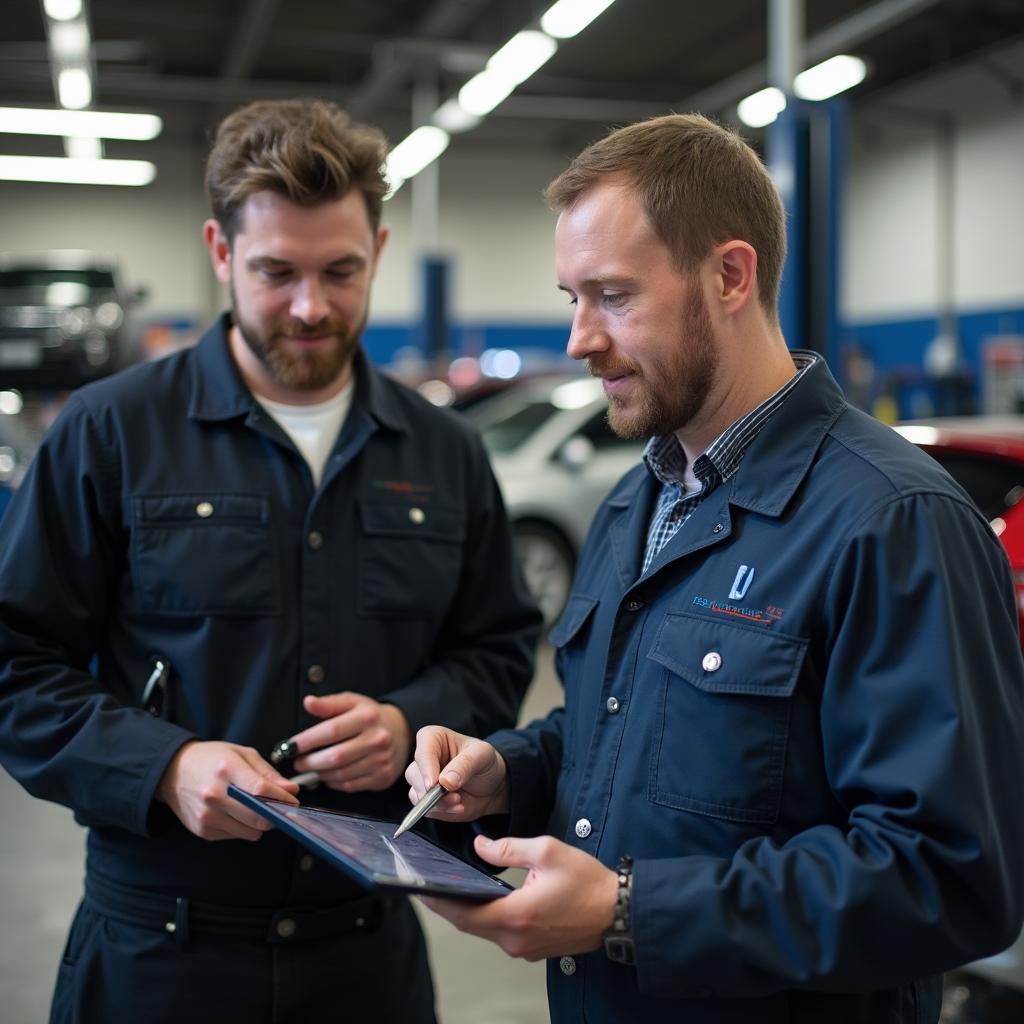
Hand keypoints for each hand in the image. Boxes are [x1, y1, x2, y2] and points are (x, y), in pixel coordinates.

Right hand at [157, 740, 298, 840]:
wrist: (173, 772)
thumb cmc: (211, 759)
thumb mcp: (242, 754)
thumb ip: (268, 774)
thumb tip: (291, 791)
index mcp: (226, 769)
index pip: (261, 791)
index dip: (283, 798)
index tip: (293, 800)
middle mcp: (214, 795)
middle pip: (258, 817)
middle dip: (276, 814)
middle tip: (280, 807)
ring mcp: (207, 816)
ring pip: (251, 832)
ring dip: (259, 822)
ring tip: (253, 806)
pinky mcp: (203, 830)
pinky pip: (236, 836)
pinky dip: (243, 827)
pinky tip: (235, 812)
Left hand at [290, 692, 411, 791]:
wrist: (400, 732)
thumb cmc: (369, 716)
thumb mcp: (351, 702)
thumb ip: (328, 704)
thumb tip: (308, 702)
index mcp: (367, 717)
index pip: (331, 731)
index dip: (307, 740)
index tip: (290, 746)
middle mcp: (377, 739)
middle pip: (335, 757)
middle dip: (310, 762)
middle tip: (297, 762)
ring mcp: (381, 760)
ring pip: (341, 774)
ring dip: (320, 774)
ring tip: (310, 768)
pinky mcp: (382, 777)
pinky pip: (350, 785)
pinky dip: (333, 783)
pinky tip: (327, 776)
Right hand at [406, 725, 509, 820]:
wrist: (492, 786)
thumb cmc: (485, 762)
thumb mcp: (482, 756)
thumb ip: (465, 765)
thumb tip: (445, 781)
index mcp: (433, 738)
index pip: (422, 750)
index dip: (426, 767)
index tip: (434, 783)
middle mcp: (424, 758)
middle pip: (414, 775)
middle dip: (432, 791)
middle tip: (454, 796)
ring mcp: (423, 780)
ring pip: (416, 794)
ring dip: (438, 804)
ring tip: (459, 801)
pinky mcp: (426, 800)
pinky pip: (426, 809)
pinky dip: (442, 811)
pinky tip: (457, 807)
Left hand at [421, 834, 617, 960]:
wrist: (618, 911)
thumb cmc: (588, 882)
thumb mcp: (547, 851)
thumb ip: (509, 848)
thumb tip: (480, 848)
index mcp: (515, 915)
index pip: (463, 913)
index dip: (438, 901)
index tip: (418, 887)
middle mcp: (515, 939)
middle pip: (469, 923)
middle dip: (448, 903)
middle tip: (427, 883)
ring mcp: (524, 948)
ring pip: (484, 929)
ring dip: (467, 910)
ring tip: (449, 886)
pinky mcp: (533, 948)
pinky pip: (501, 933)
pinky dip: (487, 916)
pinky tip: (482, 899)